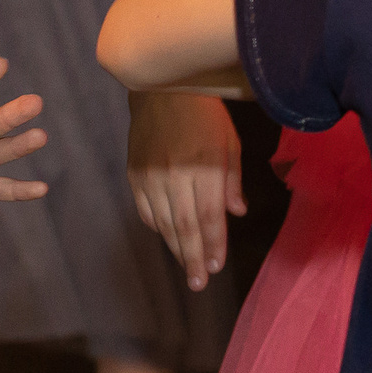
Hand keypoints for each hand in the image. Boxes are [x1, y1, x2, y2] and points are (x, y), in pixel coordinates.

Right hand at [127, 89, 243, 289]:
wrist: (159, 89)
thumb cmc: (204, 113)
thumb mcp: (229, 141)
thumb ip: (232, 179)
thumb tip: (237, 213)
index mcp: (203, 165)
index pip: (210, 215)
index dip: (214, 244)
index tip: (217, 266)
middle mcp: (175, 175)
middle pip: (184, 227)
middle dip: (193, 258)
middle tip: (199, 284)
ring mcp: (150, 176)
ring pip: (163, 224)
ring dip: (176, 249)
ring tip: (187, 269)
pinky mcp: (134, 175)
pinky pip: (145, 211)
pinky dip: (157, 229)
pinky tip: (169, 239)